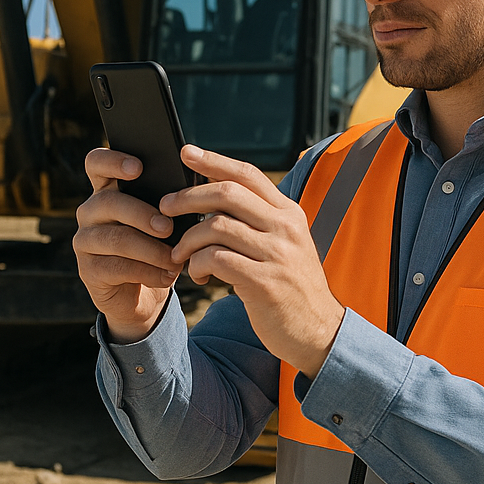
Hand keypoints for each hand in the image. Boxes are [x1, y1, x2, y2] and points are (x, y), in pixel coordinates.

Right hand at [73, 147, 183, 342]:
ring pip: (115, 238)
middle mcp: (90, 211)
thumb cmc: (158, 246)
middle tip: (168, 227)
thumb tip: (190, 191)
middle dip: (142, 214)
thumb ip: (168, 202)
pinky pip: (116, 267)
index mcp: (108, 189)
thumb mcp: (164, 220)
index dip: (113, 161)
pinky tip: (166, 276)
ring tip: (174, 259)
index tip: (138, 168)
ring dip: (150, 249)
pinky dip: (147, 272)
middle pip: (108, 202)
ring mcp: (85, 240)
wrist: (145, 293)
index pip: (97, 163)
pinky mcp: (88, 270)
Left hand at [161, 145, 344, 378]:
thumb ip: (258, 220)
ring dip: (188, 239)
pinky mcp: (264, 282)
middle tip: (165, 207)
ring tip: (179, 254)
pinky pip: (217, 259)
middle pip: (228, 194)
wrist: (318, 331)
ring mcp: (277, 254)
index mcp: (289, 213)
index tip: (186, 152)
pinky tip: (197, 274)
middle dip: (189, 196)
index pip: (247, 174)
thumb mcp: (284, 245)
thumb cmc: (290, 286)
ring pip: (217, 226)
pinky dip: (198, 264)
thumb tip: (212, 198)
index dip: (214, 160)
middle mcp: (285, 227)